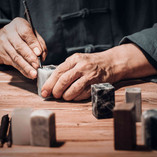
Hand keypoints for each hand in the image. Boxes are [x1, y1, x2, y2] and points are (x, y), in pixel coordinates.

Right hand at [0, 17, 46, 78]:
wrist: (1, 37)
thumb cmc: (22, 35)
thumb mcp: (31, 33)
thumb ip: (39, 42)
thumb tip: (42, 56)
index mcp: (18, 24)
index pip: (25, 33)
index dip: (32, 43)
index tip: (39, 52)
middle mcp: (9, 33)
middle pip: (19, 46)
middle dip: (30, 57)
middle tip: (37, 65)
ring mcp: (4, 44)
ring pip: (16, 57)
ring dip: (26, 67)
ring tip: (34, 73)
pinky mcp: (3, 55)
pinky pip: (14, 63)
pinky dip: (22, 70)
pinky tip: (29, 74)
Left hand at [41, 44, 156, 100]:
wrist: (112, 63)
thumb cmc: (92, 62)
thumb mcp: (78, 59)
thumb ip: (67, 67)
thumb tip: (52, 80)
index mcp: (75, 59)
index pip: (58, 71)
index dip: (49, 83)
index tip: (44, 91)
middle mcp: (82, 66)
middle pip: (64, 80)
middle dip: (56, 90)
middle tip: (53, 95)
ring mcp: (90, 75)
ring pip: (73, 89)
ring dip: (66, 96)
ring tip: (64, 97)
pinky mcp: (96, 84)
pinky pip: (83, 94)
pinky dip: (76, 97)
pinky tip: (74, 97)